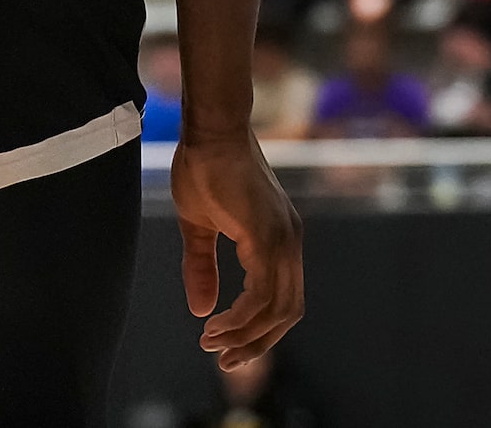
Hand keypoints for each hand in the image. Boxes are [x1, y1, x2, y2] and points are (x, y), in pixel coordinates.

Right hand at [170, 129, 304, 369]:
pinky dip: (241, 317)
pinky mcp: (267, 235)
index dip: (259, 329)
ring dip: (246, 335)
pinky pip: (261, 294)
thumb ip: (203, 267)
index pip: (284, 300)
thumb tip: (202, 311)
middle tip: (223, 360)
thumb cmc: (205, 169)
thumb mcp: (200, 227)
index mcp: (279, 239)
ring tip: (213, 344)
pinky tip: (217, 324)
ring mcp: (283, 238)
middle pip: (287, 312)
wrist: (210, 130)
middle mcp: (290, 241)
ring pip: (277, 309)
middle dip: (256, 342)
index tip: (226, 345)